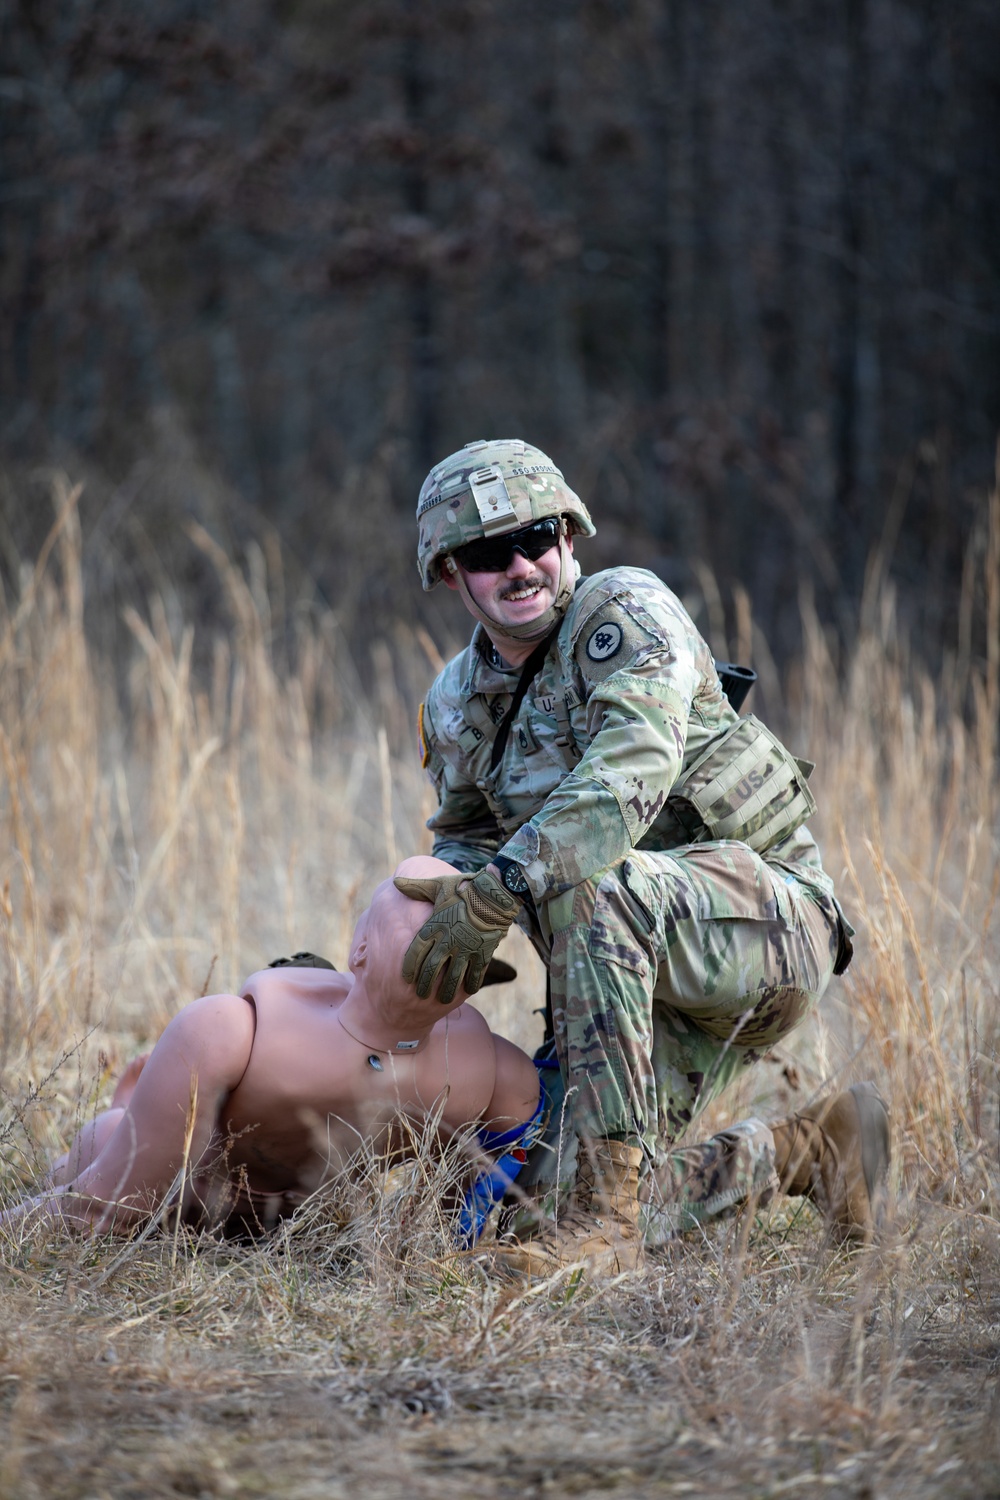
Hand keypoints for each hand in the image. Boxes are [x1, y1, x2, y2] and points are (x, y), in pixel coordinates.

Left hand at [393, 868, 520, 1003]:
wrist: (494, 894)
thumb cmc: (463, 888)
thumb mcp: (438, 885)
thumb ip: (416, 887)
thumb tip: (395, 882)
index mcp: (435, 926)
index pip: (416, 952)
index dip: (410, 967)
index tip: (406, 978)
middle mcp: (448, 941)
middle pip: (431, 969)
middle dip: (424, 984)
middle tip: (421, 994)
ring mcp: (466, 949)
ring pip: (452, 977)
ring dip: (446, 991)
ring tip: (442, 999)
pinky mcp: (482, 953)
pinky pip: (475, 975)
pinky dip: (470, 985)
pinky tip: (467, 992)